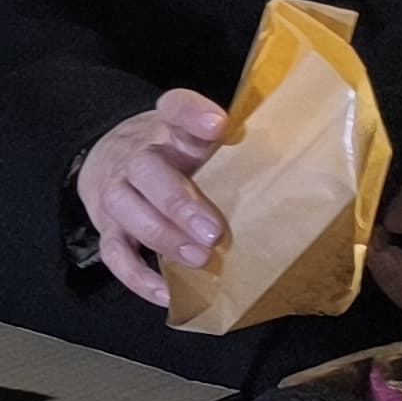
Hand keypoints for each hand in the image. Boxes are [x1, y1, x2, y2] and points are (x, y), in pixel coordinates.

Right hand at [77, 91, 231, 308]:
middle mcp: (137, 158)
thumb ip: (233, 148)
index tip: (217, 125)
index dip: (192, 114)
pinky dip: (138, 276)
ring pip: (128, 212)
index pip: (174, 108)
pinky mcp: (107, 228)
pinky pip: (115, 254)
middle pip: (148, 172)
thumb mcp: (196, 139)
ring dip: (163, 237)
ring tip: (198, 259)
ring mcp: (116, 193)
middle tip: (214, 233)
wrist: (112, 160)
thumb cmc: (173, 157)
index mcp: (168, 131)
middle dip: (179, 203)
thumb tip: (293, 165)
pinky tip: (168, 292)